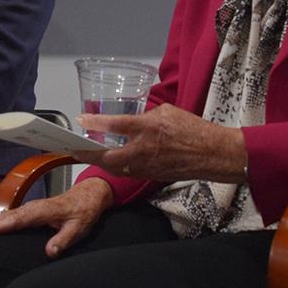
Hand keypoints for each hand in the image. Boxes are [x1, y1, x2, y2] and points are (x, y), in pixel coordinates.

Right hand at [0, 178, 114, 257]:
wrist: (88, 196)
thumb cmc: (83, 212)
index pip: (13, 221)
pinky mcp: (28, 213)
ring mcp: (28, 209)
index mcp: (40, 211)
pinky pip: (6, 218)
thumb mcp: (78, 228)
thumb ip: (63, 240)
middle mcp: (30, 209)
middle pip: (1, 218)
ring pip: (1, 217)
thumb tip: (49, 252)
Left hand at [78, 104, 246, 184]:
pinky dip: (116, 167)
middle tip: (75, 148)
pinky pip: (127, 173)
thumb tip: (132, 121)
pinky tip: (110, 161)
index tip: (80, 120)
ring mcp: (146, 166)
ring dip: (100, 162)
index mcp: (148, 129)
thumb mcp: (167, 112)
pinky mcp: (150, 176)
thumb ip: (145, 117)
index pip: (115, 125)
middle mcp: (144, 150)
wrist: (212, 155)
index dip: (95, 123)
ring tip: (87, 155)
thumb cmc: (193, 130)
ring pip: (115, 168)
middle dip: (88, 154)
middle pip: (107, 157)